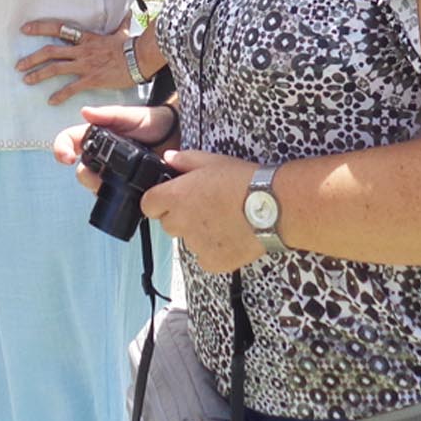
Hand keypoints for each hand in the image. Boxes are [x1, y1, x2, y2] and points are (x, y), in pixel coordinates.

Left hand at [17, 17, 137, 103]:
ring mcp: (84, 65)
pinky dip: (60, 95)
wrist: (139, 58)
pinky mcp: (91, 79)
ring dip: (38, 74)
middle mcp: (81, 50)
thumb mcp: (122, 31)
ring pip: (55, 68)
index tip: (25, 29)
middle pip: (50, 51)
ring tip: (26, 80)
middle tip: (18, 65)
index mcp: (85, 37)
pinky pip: (71, 88)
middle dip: (32, 58)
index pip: (58, 28)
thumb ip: (121, 23)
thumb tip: (128, 12)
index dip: (40, 28)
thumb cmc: (131, 45)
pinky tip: (51, 101)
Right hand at [51, 104, 178, 195]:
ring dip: (99, 189)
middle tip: (97, 178)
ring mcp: (113, 174)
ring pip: (95, 187)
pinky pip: (114, 198)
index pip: (69, 142)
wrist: (176, 135)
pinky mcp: (126, 187)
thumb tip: (85, 112)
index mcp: (96, 137)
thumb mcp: (130, 116)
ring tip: (116, 186)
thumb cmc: (151, 121)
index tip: (67, 159)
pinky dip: (115, 199)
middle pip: (81, 171)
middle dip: (85, 177)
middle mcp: (101, 157)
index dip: (61, 149)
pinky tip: (124, 197)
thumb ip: (109, 114)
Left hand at [142, 151, 263, 274]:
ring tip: (224, 221)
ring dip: (199, 233)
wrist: (272, 207)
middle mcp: (181, 223)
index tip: (171, 199)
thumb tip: (168, 158)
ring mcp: (196, 245)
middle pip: (167, 224)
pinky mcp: (213, 262)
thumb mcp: (212, 161)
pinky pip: (205, 258)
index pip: (148, 205)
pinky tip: (231, 236)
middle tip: (204, 208)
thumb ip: (185, 161)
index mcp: (175, 197)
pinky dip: (214, 250)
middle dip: (180, 217)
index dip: (158, 201)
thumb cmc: (243, 180)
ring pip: (188, 241)